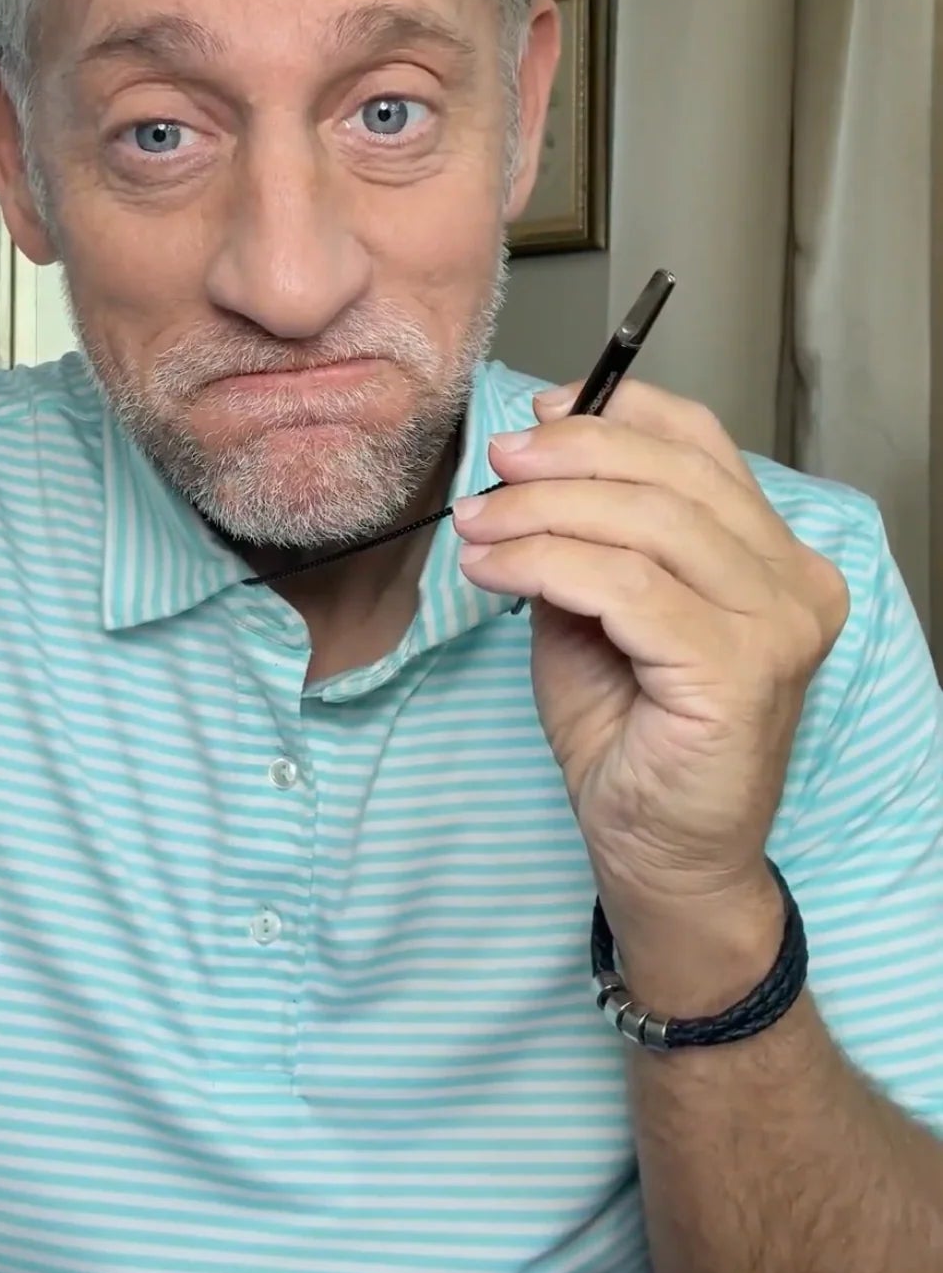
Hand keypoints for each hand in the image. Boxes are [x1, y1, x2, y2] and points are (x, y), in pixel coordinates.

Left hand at [453, 379, 848, 988]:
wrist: (661, 859)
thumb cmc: (633, 738)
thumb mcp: (599, 611)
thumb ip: (588, 537)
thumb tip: (531, 457)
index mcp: (776, 558)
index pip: (705, 448)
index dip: (619, 413)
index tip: (539, 413)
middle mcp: (795, 584)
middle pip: (673, 476)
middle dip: (570, 457)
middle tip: (496, 464)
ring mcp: (776, 628)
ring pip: (646, 524)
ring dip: (543, 511)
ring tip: (477, 523)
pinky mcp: (737, 672)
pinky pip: (625, 587)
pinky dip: (546, 563)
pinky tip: (493, 570)